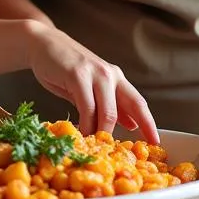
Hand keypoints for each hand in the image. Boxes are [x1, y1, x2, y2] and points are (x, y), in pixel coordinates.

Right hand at [25, 24, 158, 142]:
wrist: (43, 43)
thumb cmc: (65, 69)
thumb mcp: (91, 87)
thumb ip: (108, 104)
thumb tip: (130, 124)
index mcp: (116, 78)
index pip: (138, 102)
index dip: (149, 123)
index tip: (156, 143)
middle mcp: (110, 74)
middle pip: (129, 107)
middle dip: (127, 133)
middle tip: (119, 154)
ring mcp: (95, 73)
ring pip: (108, 112)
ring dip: (102, 133)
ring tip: (95, 147)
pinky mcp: (78, 74)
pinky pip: (87, 108)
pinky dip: (85, 125)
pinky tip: (81, 134)